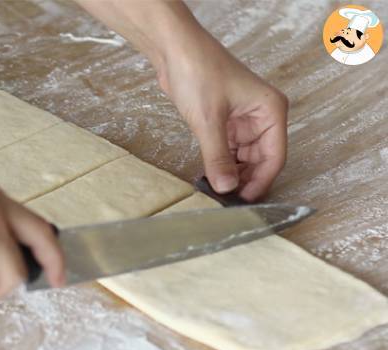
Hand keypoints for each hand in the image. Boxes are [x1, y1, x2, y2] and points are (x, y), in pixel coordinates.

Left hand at [156, 26, 287, 200]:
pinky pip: (228, 150)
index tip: (242, 200)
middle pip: (260, 160)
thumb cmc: (198, 71)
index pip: (274, 156)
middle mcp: (261, 116)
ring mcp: (243, 120)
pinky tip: (209, 176)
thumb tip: (225, 187)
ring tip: (215, 190)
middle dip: (244, 180)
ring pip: (244, 158)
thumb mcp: (208, 120)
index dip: (260, 182)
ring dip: (231, 173)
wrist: (174, 50)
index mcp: (270, 111)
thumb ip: (218, 157)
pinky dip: (220, 163)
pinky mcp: (225, 122)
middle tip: (225, 200)